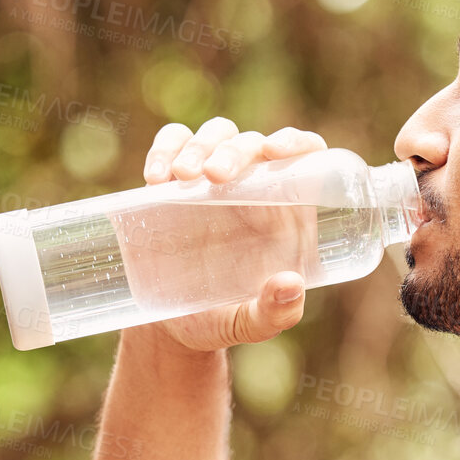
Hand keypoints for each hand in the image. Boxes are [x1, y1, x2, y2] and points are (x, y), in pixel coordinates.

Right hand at [129, 116, 328, 352]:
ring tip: (181, 178)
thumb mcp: (249, 324)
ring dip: (200, 145)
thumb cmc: (221, 319)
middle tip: (214, 176)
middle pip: (253, 143)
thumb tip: (291, 285)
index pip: (305, 157)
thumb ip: (274, 313)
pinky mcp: (174, 181)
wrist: (170, 325)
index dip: (296, 142)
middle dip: (235, 150)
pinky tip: (155, 177)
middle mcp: (253, 188)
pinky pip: (172, 143)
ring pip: (216, 135)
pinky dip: (164, 147)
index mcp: (286, 212)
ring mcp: (212, 180)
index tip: (274, 151)